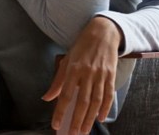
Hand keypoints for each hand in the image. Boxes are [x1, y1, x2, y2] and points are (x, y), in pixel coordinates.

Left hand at [42, 16, 122, 133]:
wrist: (102, 33)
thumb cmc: (81, 48)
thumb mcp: (66, 60)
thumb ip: (57, 81)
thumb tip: (47, 97)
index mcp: (73, 69)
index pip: (65, 95)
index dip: (60, 111)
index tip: (56, 125)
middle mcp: (87, 73)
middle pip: (82, 101)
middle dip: (76, 120)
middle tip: (73, 134)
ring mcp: (100, 75)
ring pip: (95, 101)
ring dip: (89, 118)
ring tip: (84, 131)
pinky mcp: (111, 75)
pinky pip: (108, 95)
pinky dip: (104, 108)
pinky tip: (99, 118)